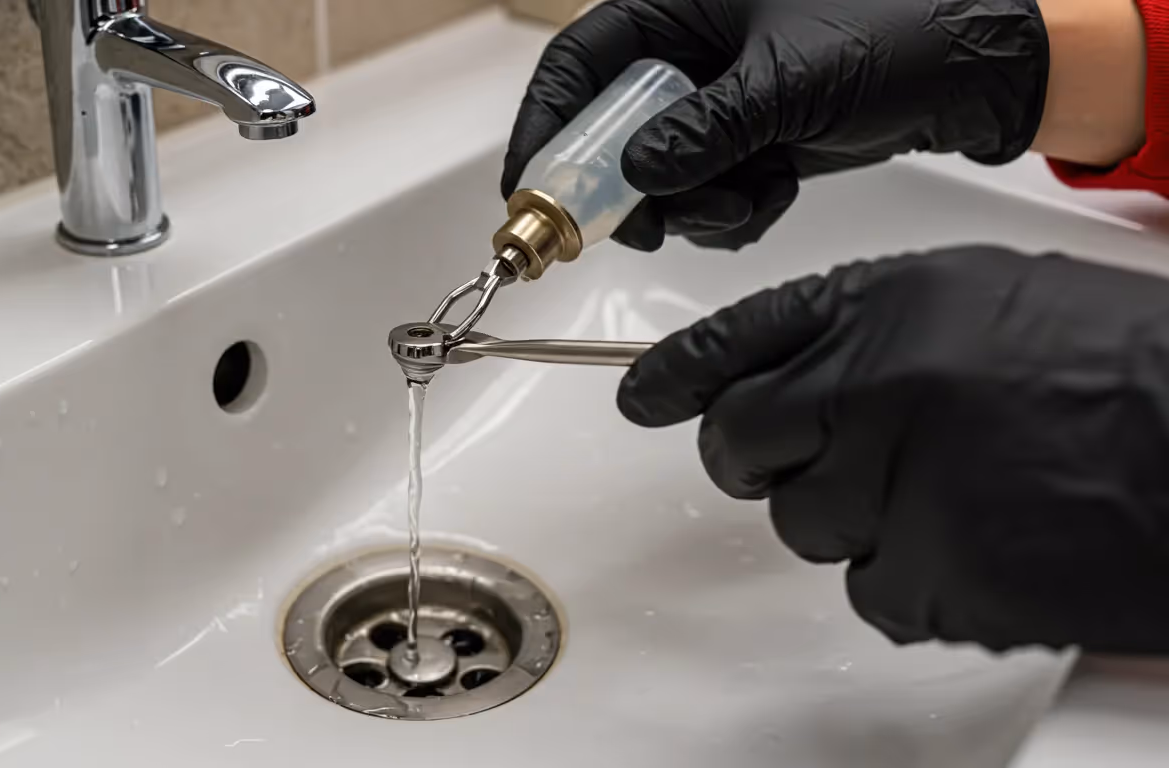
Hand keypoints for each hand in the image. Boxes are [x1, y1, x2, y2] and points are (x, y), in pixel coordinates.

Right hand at [503, 0, 1048, 251]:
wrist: (981, 69)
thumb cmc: (901, 28)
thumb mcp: (789, 81)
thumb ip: (707, 130)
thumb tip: (638, 176)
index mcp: (682, 3)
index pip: (580, 63)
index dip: (544, 124)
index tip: (527, 187)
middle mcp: (691, 54)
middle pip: (608, 130)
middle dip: (621, 187)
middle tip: (635, 228)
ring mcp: (719, 104)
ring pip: (658, 176)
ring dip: (692, 207)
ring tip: (747, 197)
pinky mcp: (750, 144)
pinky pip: (708, 195)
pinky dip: (733, 211)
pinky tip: (773, 194)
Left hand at [617, 246, 1168, 653]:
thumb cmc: (1122, 366)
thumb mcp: (985, 298)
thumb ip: (870, 328)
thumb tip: (784, 369)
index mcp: (884, 309)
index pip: (731, 343)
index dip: (676, 376)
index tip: (645, 399)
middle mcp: (873, 389)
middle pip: (741, 444)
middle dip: (753, 458)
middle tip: (788, 461)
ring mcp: (899, 486)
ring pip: (803, 524)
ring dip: (852, 515)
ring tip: (948, 488)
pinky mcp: (937, 577)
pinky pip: (870, 591)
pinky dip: (908, 577)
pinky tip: (975, 540)